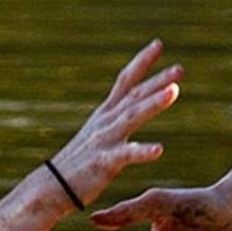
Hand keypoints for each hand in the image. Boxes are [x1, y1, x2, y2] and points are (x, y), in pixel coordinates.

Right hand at [45, 41, 182, 206]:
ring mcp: (105, 140)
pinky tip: (159, 149)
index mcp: (105, 114)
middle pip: (134, 95)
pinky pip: (125, 155)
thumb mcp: (97, 136)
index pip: (125, 81)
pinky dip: (142, 152)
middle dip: (157, 81)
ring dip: (153, 102)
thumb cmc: (76, 165)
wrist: (51, 187)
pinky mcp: (104, 162)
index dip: (141, 62)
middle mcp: (106, 122)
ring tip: (175, 91)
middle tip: (180, 68)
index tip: (158, 44)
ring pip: (132, 116)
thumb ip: (115, 125)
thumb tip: (131, 119)